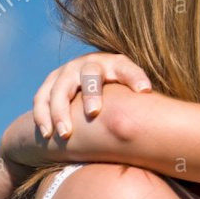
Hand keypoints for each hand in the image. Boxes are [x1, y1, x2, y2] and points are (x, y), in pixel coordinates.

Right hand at [34, 52, 150, 139]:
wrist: (91, 75)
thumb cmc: (120, 87)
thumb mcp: (133, 86)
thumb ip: (143, 92)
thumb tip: (157, 103)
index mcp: (115, 63)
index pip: (127, 68)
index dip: (135, 77)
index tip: (145, 91)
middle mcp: (89, 63)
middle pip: (89, 76)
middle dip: (91, 94)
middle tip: (94, 113)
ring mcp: (67, 72)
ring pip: (60, 89)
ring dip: (61, 111)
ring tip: (65, 135)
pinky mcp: (50, 83)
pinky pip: (41, 99)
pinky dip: (42, 116)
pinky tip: (47, 134)